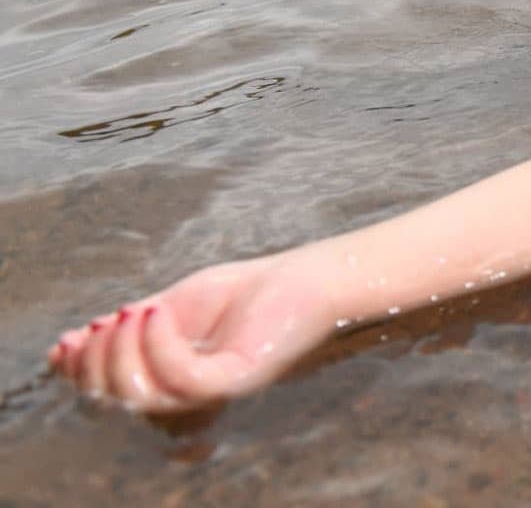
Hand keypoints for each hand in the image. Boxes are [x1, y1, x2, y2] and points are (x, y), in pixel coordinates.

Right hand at [47, 255, 335, 412]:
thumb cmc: (252, 292)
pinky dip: (156, 344)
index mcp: (172, 382)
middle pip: (117, 401)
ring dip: (121, 351)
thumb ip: (127, 328)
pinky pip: (180, 379)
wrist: (312, 279)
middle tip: (106, 321)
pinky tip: (158, 310)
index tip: (68, 341)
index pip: (112, 396)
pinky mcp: (237, 380)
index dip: (79, 375)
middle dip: (94, 362)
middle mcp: (191, 396)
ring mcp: (215, 392)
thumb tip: (71, 342)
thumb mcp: (174, 305)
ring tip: (137, 310)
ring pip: (142, 397)